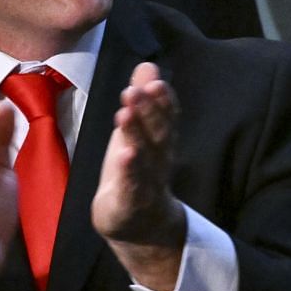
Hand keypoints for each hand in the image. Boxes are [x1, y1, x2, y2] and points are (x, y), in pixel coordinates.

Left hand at [92, 62, 186, 290]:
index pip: (166, 117)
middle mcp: (159, 159)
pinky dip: (129, 171)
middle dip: (149, 110)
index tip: (153, 79)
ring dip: (137, 134)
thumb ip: (144, 100)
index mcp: (161, 141)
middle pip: (157, 133)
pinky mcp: (130, 204)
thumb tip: (148, 65)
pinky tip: (124, 154)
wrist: (141, 225)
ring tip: (125, 113)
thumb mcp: (138, 132)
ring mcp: (147, 183)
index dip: (162, 99)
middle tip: (136, 89)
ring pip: (144, 157)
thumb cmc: (137, 171)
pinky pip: (132, 187)